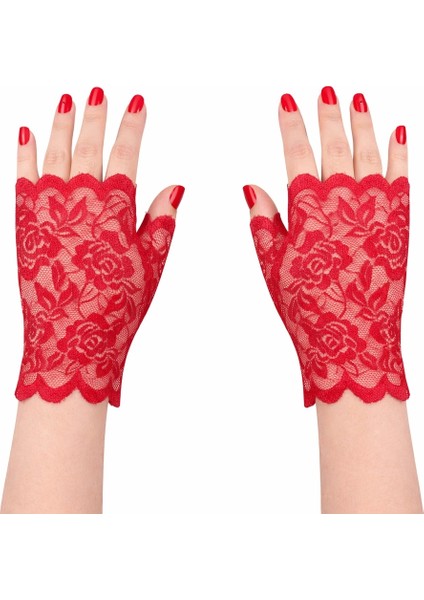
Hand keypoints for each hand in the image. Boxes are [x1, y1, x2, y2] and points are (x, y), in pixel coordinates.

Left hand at [16, 89, 183, 406]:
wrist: (69, 339)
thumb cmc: (114, 308)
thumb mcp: (150, 265)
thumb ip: (161, 221)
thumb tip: (174, 187)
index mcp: (115, 209)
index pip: (126, 154)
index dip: (132, 126)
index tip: (136, 103)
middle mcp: (80, 200)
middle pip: (88, 146)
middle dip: (95, 115)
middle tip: (97, 92)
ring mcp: (48, 208)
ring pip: (54, 154)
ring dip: (61, 125)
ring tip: (66, 101)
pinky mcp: (24, 222)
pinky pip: (22, 177)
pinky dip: (25, 153)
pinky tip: (27, 134)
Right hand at [244, 88, 408, 406]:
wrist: (354, 341)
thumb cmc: (309, 310)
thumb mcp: (274, 268)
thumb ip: (264, 223)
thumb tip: (252, 187)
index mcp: (307, 211)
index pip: (297, 154)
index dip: (291, 126)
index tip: (287, 102)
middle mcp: (343, 202)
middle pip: (335, 146)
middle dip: (329, 115)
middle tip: (326, 90)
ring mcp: (375, 210)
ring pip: (369, 153)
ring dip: (363, 124)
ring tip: (358, 100)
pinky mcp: (399, 223)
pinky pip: (402, 176)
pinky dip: (400, 152)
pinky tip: (398, 133)